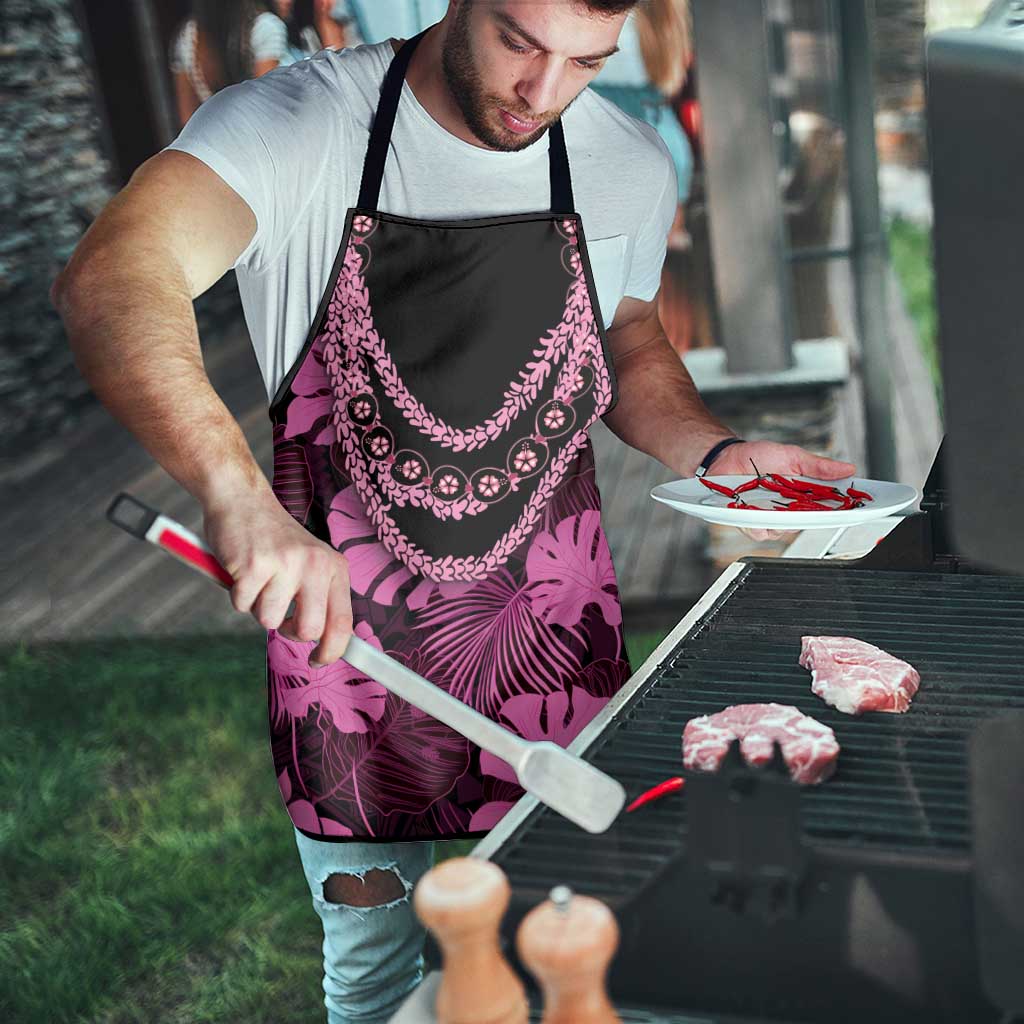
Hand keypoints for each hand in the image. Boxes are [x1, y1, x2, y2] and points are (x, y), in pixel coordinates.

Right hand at [202, 489, 352, 666]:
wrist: (242, 500)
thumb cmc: (275, 540)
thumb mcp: (310, 562)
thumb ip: (319, 597)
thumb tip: (326, 643)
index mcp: (334, 567)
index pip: (343, 622)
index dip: (332, 651)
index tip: (318, 661)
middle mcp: (315, 564)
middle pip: (309, 630)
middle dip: (289, 631)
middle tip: (279, 614)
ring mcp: (285, 564)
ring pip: (269, 620)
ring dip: (258, 607)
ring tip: (259, 579)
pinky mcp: (254, 565)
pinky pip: (242, 605)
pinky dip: (237, 595)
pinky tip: (242, 570)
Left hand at [709, 440, 856, 542]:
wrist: (726, 457)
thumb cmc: (758, 457)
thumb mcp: (792, 456)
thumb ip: (818, 466)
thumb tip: (848, 468)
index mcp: (803, 495)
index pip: (829, 507)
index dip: (844, 510)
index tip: (858, 508)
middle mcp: (789, 510)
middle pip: (809, 523)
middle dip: (813, 517)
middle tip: (813, 506)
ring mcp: (770, 518)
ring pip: (784, 530)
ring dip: (781, 519)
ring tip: (774, 503)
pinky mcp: (750, 523)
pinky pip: (760, 531)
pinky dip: (758, 523)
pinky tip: (754, 512)